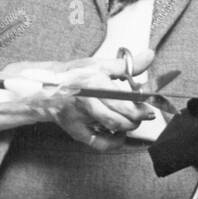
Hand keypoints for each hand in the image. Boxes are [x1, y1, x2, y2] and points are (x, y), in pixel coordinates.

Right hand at [0, 48, 156, 150]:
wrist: (46, 89)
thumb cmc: (75, 76)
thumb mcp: (99, 65)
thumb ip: (126, 65)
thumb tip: (149, 55)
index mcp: (94, 82)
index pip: (125, 98)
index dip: (142, 105)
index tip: (151, 106)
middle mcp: (87, 100)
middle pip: (121, 115)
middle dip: (138, 117)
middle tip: (145, 115)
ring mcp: (80, 117)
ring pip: (113, 127)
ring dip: (128, 126)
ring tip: (132, 121)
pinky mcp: (76, 130)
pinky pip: (99, 143)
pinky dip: (114, 142)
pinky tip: (120, 136)